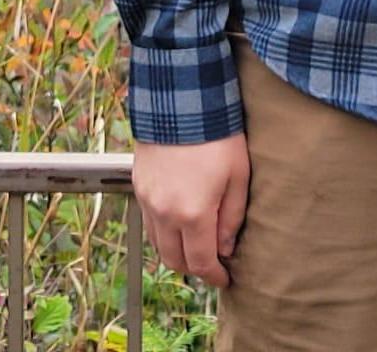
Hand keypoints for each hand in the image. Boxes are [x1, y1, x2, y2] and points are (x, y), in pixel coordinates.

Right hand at [132, 134, 250, 288]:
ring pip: (158, 244)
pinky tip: (178, 220)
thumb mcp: (238, 176)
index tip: (225, 278)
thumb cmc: (217, 134)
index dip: (214, 276)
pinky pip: (148, 222)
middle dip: (194, 267)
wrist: (181, 97)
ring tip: (195, 242)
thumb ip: (232, 218)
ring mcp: (148, 199)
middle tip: (211, 262)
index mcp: (192, 214)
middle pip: (174, 260)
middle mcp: (165, 212)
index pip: (200, 262)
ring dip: (175, 250)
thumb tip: (225, 248)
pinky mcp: (138, 184)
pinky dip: (162, 231)